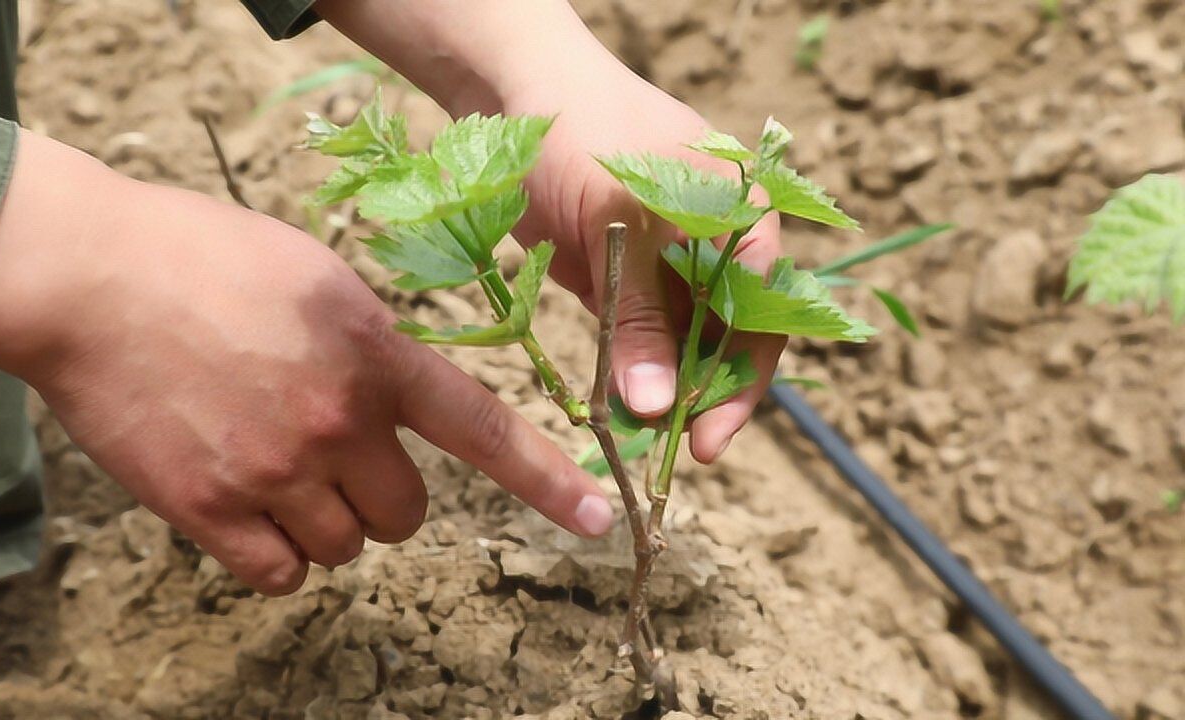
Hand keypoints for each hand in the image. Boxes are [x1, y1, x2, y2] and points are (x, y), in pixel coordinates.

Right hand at [0, 131, 612, 594]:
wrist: (91, 276)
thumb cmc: (203, 257)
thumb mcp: (319, 276)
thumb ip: (373, 342)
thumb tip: (397, 397)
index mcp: (376, 354)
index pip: (484, 429)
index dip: (547, 480)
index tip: (597, 519)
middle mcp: (339, 420)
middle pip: (406, 514)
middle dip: (382, 495)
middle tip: (335, 458)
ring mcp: (276, 470)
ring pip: (345, 547)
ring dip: (324, 522)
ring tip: (273, 467)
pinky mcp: (211, 510)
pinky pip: (280, 574)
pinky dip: (273, 553)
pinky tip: (245, 504)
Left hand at [309, 1, 784, 460]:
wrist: (514, 90)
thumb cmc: (582, 131)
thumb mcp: (617, 222)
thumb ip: (638, 314)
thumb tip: (657, 407)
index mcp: (741, 222)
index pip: (760, 319)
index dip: (739, 386)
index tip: (705, 443)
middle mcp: (713, 251)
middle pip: (723, 345)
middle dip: (698, 400)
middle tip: (663, 452)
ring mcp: (665, 268)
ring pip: (676, 351)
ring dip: (656, 395)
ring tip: (627, 437)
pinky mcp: (621, 282)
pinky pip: (632, 342)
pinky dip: (622, 375)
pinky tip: (607, 408)